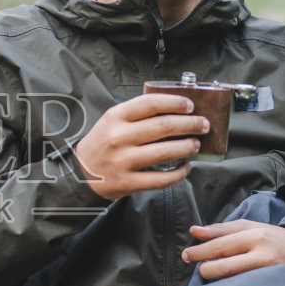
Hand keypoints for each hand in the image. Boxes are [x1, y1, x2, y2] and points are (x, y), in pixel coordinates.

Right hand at [73, 94, 208, 199]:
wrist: (81, 173)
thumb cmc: (103, 143)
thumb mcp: (113, 121)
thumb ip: (138, 114)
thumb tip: (176, 110)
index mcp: (115, 117)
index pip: (150, 103)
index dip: (175, 102)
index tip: (190, 105)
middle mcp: (119, 137)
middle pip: (163, 126)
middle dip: (190, 124)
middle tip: (203, 125)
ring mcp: (123, 161)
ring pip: (165, 152)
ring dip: (187, 147)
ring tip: (195, 144)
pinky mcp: (128, 182)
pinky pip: (161, 179)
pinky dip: (179, 173)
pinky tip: (185, 166)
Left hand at [182, 220, 284, 280]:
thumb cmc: (274, 239)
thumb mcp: (251, 227)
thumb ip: (222, 230)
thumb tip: (194, 231)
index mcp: (255, 236)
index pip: (220, 245)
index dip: (199, 251)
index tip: (186, 255)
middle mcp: (262, 255)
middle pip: (223, 266)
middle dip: (206, 268)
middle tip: (200, 268)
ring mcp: (267, 275)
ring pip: (231, 281)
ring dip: (217, 280)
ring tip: (216, 274)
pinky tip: (228, 285)